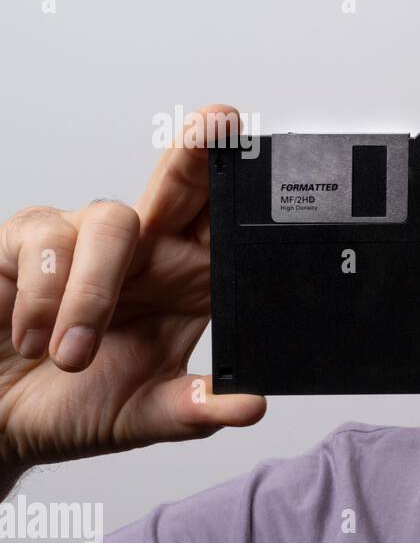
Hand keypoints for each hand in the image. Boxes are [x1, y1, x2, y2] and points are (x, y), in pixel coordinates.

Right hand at [0, 105, 265, 480]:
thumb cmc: (75, 407)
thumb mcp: (142, 417)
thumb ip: (194, 410)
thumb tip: (253, 406)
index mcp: (187, 285)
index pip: (227, 230)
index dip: (247, 193)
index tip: (270, 163)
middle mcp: (145, 252)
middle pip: (181, 187)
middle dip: (200, 153)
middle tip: (218, 125)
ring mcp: (86, 241)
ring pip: (111, 222)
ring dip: (92, 295)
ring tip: (71, 356)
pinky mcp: (26, 242)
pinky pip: (45, 239)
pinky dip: (43, 295)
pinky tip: (32, 338)